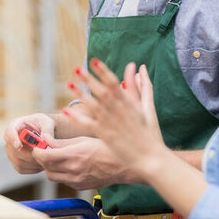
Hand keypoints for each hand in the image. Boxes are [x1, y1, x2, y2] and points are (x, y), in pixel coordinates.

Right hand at [4, 113, 54, 173]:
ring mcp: (11, 152)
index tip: (18, 146)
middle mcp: (10, 139)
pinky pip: (22, 168)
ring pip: (18, 161)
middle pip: (14, 150)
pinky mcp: (15, 162)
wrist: (44, 132)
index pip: (9, 131)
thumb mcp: (47, 122)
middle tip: (43, 155)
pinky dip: (33, 168)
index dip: (12, 139)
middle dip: (30, 154)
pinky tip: (42, 162)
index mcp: (16, 125)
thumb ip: (47, 130)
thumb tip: (45, 139)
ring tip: (46, 159)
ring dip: (33, 162)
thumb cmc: (44, 124)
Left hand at [32, 136, 135, 188]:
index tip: (38, 146)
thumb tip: (46, 141)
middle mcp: (73, 170)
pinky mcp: (79, 187)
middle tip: (47, 150)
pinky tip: (70, 165)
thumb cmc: (105, 147)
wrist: (122, 165)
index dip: (38, 151)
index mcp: (74, 155)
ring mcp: (76, 181)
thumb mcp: (83, 139)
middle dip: (43, 159)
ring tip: (59, 158)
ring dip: (51, 167)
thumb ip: (62, 142)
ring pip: (53, 177)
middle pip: (46, 168)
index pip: (45, 156)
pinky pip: (64, 181)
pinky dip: (62, 173)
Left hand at [66, 60, 166, 177]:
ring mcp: (111, 123)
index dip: (103, 71)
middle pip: (101, 91)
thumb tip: (140, 67)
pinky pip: (88, 125)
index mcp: (129, 102)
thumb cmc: (151, 131)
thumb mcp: (148, 106)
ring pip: (93, 105)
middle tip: (76, 69)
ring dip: (80, 94)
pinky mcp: (105, 136)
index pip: (114, 82)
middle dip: (89, 79)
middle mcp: (119, 110)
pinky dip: (77, 118)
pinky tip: (67, 110)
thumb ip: (144, 85)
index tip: (94, 61)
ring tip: (69, 84)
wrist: (151, 157)